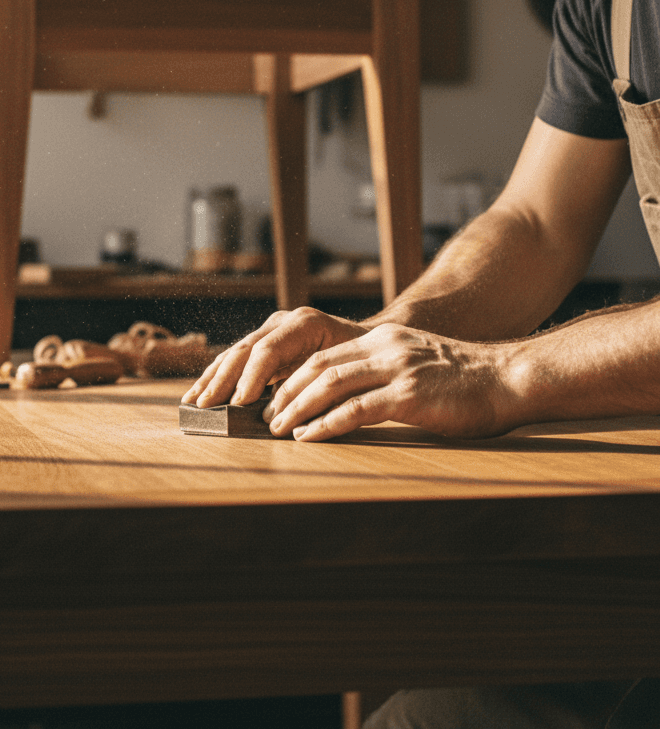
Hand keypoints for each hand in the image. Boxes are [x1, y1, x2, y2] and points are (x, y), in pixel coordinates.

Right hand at [181, 307, 367, 408]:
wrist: (369, 341)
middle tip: (206, 406)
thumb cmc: (362, 360)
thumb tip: (291, 415)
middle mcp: (283, 322)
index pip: (268, 349)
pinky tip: (199, 394)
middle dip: (223, 381)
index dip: (251, 377)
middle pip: (244, 351)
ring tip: (194, 403)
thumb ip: (321, 387)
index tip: (238, 403)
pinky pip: (235, 360)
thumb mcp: (350, 369)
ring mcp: (270, 330)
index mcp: (304, 323)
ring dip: (212, 380)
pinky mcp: (263, 344)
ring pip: (234, 354)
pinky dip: (216, 377)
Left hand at [263, 323, 511, 440]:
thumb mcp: (416, 363)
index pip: (323, 355)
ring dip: (297, 408)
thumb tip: (348, 399)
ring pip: (329, 384)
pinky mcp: (410, 394)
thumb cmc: (467, 382)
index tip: (274, 399)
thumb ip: (384, 372)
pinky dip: (326, 424)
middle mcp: (384, 347)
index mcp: (382, 339)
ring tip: (279, 429)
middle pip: (318, 366)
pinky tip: (309, 437)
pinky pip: (356, 409)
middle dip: (286, 392)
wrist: (511, 379)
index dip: (292, 377)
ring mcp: (397, 368)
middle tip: (266, 417)